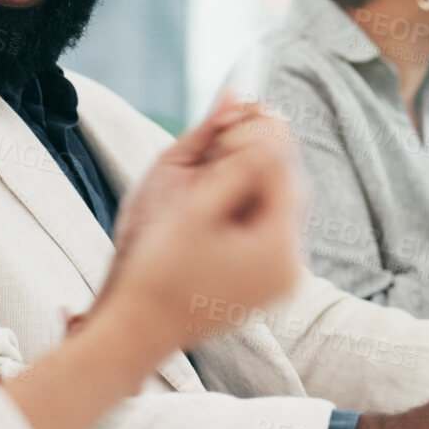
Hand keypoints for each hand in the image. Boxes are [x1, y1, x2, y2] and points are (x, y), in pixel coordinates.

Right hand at [95, 95, 302, 348]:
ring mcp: (281, 278)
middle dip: (258, 151)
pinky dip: (246, 202)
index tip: (226, 118)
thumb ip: (222, 147)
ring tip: (212, 161)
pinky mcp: (265, 282)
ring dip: (250, 174)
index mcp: (279, 248)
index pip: (282, 167)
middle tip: (221, 131)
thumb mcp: (191, 201)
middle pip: (287, 184)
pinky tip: (217, 192)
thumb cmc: (155, 270)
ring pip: (277, 203)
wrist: (135, 333)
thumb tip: (240, 96)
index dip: (258, 133)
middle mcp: (292, 266)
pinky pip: (265, 227)